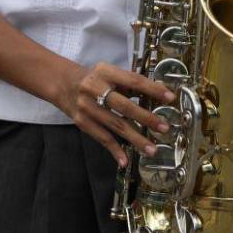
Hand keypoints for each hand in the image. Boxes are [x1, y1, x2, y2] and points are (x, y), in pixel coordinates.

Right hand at [53, 61, 175, 167]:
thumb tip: (159, 91)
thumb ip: (130, 83)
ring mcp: (87, 107)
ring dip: (136, 139)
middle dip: (147, 118)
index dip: (152, 89)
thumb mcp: (110, 73)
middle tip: (164, 128)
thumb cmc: (94, 79)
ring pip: (116, 126)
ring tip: (152, 149)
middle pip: (124, 106)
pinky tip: (125, 161)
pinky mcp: (82, 122)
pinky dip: (115, 150)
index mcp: (106, 72)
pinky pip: (102, 138)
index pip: (133, 81)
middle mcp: (95, 89)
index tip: (170, 97)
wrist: (63, 84)